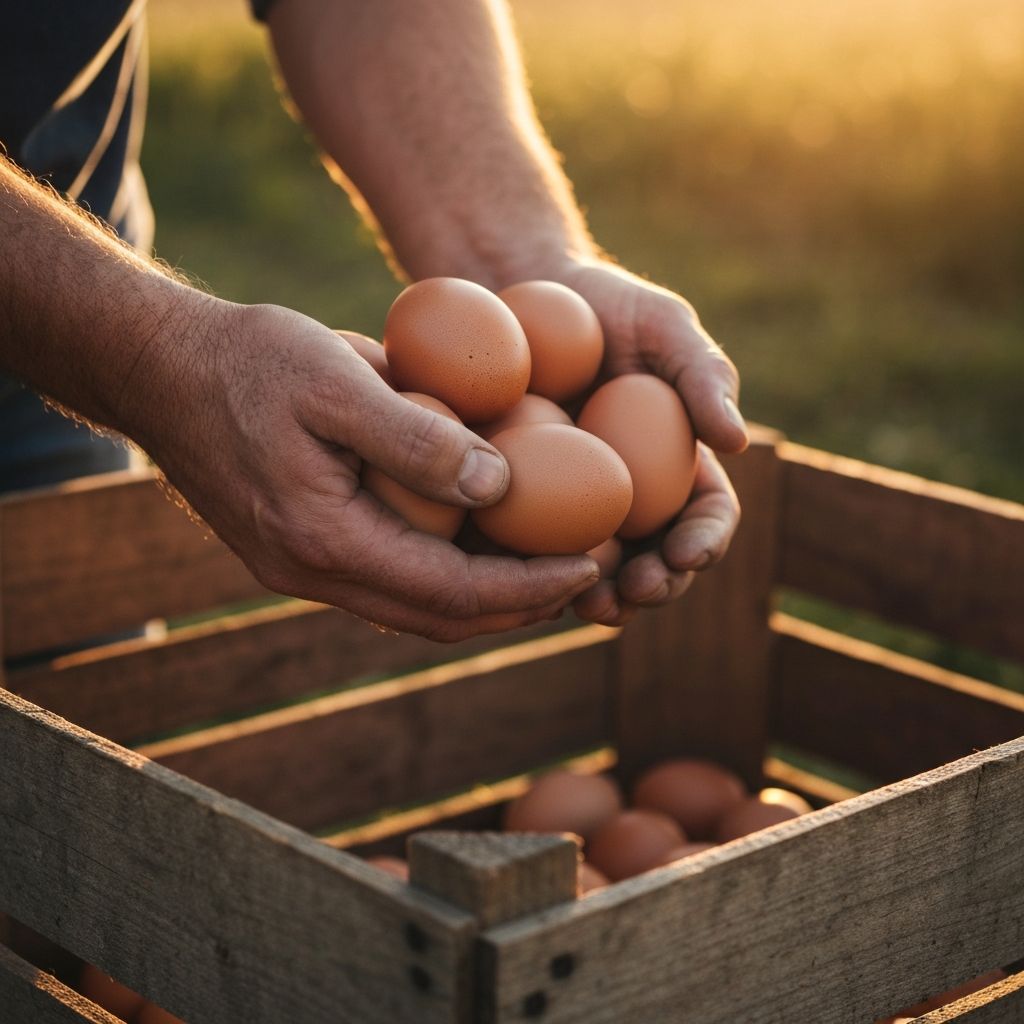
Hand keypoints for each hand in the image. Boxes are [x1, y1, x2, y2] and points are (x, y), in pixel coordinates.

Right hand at [126, 301, 598, 640]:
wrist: (162, 369)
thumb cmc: (249, 360)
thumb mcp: (336, 379)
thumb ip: (416, 437)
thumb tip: (502, 485)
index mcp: (326, 540)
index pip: (452, 592)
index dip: (530, 586)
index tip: (590, 563)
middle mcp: (314, 572)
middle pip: (440, 618)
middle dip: (520, 604)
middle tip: (585, 574)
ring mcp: (303, 569)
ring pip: (415, 608)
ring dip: (486, 596)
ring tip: (547, 566)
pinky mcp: (301, 550)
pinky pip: (390, 580)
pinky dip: (446, 572)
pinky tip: (480, 541)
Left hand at [549, 258, 745, 625]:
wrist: (525, 296)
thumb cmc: (607, 306)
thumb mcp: (663, 326)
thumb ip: (704, 375)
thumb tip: (737, 441)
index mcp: (678, 464)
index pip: (706, 515)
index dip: (705, 541)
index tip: (686, 553)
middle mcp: (633, 497)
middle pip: (657, 561)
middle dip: (655, 587)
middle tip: (636, 591)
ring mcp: (575, 508)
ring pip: (598, 572)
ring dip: (602, 598)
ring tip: (588, 605)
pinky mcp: (522, 507)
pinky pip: (533, 551)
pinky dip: (539, 574)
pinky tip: (529, 581)